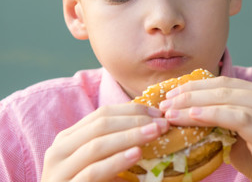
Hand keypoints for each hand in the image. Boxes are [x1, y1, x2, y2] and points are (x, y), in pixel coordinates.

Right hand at [41, 103, 168, 181]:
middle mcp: (59, 150)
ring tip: (155, 132)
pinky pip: (93, 172)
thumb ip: (114, 143)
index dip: (132, 110)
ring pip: (97, 146)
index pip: (102, 114)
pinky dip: (116, 161)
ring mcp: (60, 171)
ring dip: (130, 136)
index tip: (158, 113)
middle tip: (162, 122)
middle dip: (135, 121)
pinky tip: (136, 154)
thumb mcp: (98, 159)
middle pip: (100, 125)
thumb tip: (150, 124)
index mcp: (68, 138)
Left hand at [159, 76, 251, 181]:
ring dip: (193, 105)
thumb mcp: (238, 133)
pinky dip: (212, 115)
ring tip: (170, 112)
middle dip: (190, 94)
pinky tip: (192, 116)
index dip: (196, 86)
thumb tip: (185, 110)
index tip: (171, 93)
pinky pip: (237, 118)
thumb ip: (221, 118)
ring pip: (227, 101)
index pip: (224, 83)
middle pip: (223, 89)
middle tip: (165, 103)